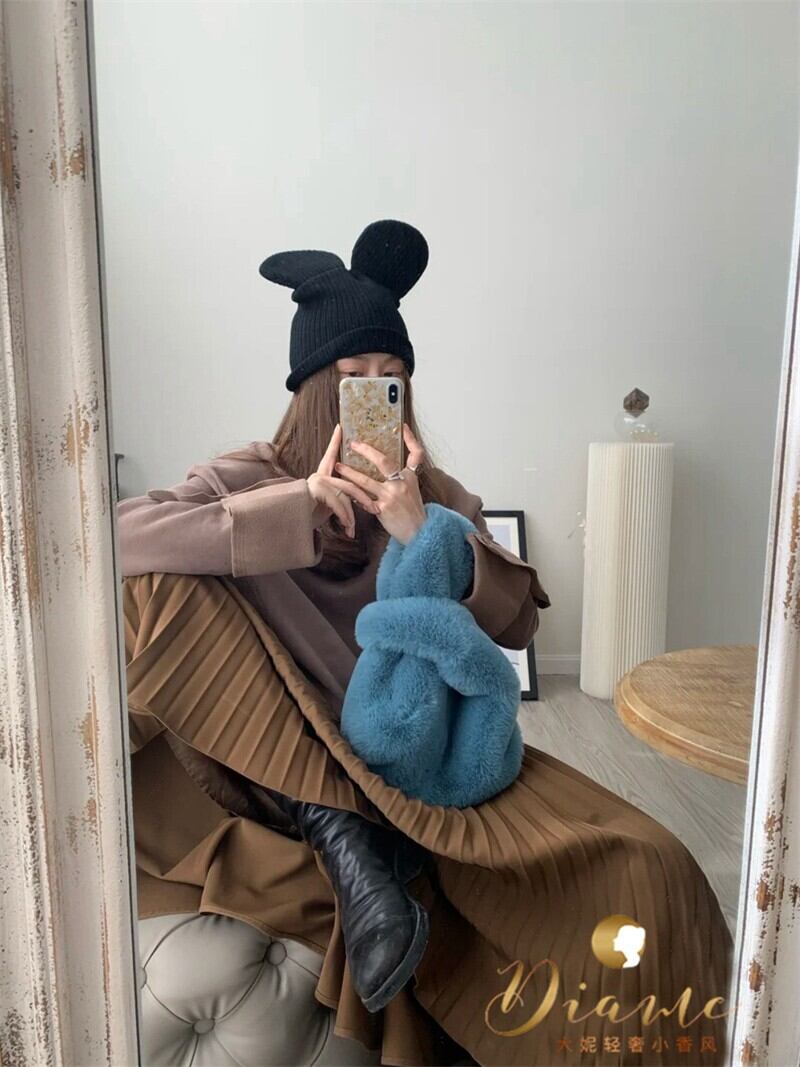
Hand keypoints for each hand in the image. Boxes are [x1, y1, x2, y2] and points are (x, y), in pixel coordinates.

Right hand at [306, 424, 380, 538]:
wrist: (290, 522)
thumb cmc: (308, 514)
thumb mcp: (326, 504)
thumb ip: (337, 497)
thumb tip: (357, 501)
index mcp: (322, 475)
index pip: (330, 455)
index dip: (335, 441)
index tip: (340, 428)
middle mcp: (319, 475)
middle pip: (348, 483)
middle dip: (364, 498)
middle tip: (376, 510)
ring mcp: (317, 482)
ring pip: (344, 495)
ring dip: (351, 515)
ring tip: (354, 528)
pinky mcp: (316, 491)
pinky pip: (337, 504)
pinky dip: (344, 518)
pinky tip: (348, 529)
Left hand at [334, 423, 427, 544]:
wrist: (419, 533)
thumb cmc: (414, 511)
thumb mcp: (414, 490)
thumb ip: (403, 476)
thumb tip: (392, 466)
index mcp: (410, 477)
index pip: (416, 454)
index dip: (411, 439)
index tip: (402, 426)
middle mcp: (401, 483)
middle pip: (383, 461)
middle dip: (366, 450)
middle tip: (353, 443)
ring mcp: (391, 496)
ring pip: (366, 481)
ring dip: (349, 473)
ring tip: (338, 466)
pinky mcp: (382, 509)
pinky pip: (363, 499)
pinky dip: (353, 494)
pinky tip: (343, 489)